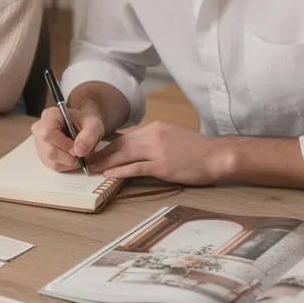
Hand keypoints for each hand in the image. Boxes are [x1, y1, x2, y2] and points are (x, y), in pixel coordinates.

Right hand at [31, 105, 104, 171]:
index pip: (47, 133)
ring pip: (50, 160)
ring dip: (68, 161)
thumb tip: (79, 151)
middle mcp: (39, 128)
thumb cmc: (86, 123)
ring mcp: (39, 143)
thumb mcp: (94, 125)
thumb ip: (90, 135)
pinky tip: (72, 157)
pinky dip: (66, 165)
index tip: (76, 146)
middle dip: (68, 155)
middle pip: (49, 150)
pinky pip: (52, 165)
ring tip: (78, 154)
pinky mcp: (42, 154)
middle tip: (80, 151)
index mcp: (49, 116)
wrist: (83, 128)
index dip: (63, 143)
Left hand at [88, 121, 224, 183]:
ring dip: (105, 162)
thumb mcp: (172, 136)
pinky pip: (136, 167)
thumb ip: (154, 140)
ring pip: (124, 155)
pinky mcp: (163, 165)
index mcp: (155, 127)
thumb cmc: (197, 150)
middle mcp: (154, 135)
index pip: (125, 136)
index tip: (96, 152)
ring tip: (92, 169)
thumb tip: (136, 148)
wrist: (217, 155)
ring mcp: (158, 150)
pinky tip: (109, 175)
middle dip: (102, 153)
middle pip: (121, 144)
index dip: (108, 145)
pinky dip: (120, 171)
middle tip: (87, 161)